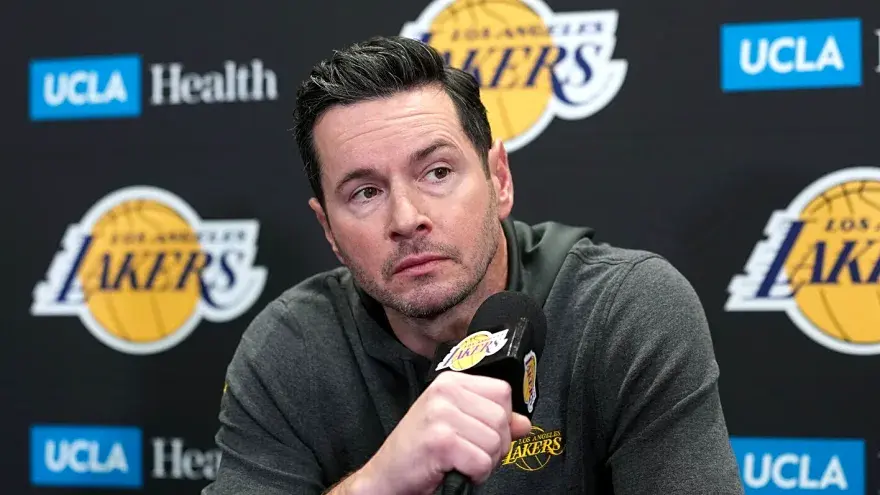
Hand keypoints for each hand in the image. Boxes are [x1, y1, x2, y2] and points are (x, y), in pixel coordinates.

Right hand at [357, 371, 531, 493]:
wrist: (386, 476)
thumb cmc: (420, 452)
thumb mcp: (457, 426)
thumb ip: (491, 420)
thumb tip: (525, 424)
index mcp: (450, 382)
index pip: (502, 392)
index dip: (502, 420)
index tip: (481, 434)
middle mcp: (445, 391)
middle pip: (502, 418)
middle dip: (495, 446)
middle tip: (469, 454)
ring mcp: (441, 414)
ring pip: (496, 442)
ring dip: (485, 462)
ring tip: (460, 462)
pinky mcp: (441, 441)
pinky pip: (482, 462)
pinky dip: (475, 475)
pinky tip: (454, 470)